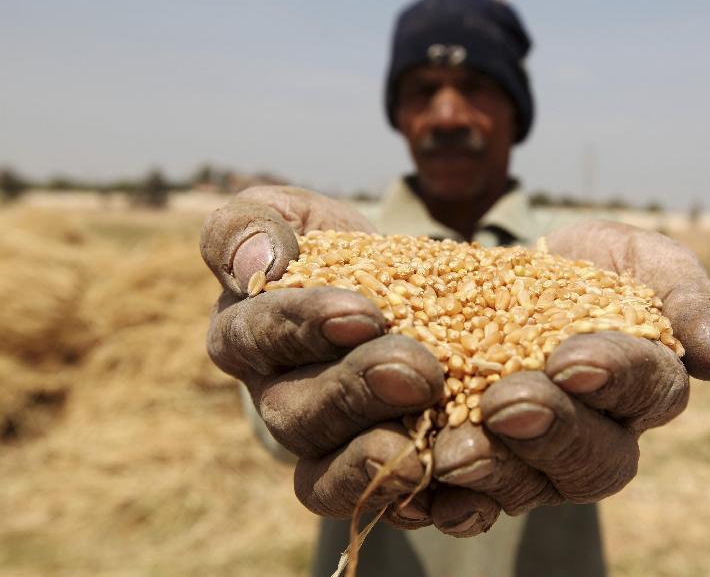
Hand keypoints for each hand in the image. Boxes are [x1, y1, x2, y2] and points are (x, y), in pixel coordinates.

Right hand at [201, 186, 478, 530]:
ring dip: (376, 457)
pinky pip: (378, 505)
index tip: (363, 313)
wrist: (395, 294)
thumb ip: (251, 225)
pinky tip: (454, 490)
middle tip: (418, 372)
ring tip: (425, 440)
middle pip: (299, 411)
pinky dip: (412, 501)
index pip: (257, 333)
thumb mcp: (290, 215)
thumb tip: (255, 262)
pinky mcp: (366, 477)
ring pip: (327, 473)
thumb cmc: (331, 248)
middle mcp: (277, 398)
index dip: (304, 326)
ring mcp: (320, 447)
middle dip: (357, 391)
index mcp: (246, 333)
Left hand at [431, 219, 709, 516]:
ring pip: (526, 487)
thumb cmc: (583, 267)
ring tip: (452, 452)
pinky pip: (465, 502)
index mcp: (643, 387)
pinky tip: (419, 491)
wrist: (500, 280)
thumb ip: (684, 296)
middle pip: (590, 458)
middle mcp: (595, 438)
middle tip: (505, 405)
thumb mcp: (636, 258)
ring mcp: (534, 461)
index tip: (572, 361)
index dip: (615, 378)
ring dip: (491, 473)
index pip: (647, 390)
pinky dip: (443, 502)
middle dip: (549, 431)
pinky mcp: (477, 470)